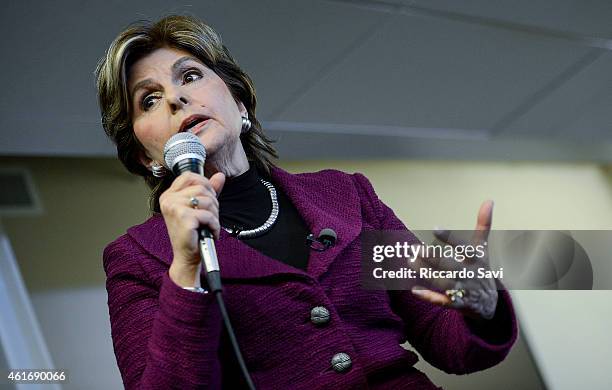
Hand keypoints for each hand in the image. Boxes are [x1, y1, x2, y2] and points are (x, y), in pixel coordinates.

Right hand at [160, 172, 224, 285]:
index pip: (189, 176)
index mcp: (169, 195)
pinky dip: (214, 225)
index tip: (207, 199)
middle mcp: (168, 200)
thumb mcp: (200, 207)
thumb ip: (209, 190)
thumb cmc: (191, 234)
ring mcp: (174, 208)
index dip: (204, 184)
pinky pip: (208, 215)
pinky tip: (208, 232)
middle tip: (208, 217)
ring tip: (207, 225)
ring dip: (214, 215)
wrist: (187, 256)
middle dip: (213, 203)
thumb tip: (219, 176)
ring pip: (207, 200)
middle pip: (202, 188)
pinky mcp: (184, 218)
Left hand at [410, 200, 498, 319]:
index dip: (451, 238)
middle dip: (432, 257)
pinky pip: (442, 301)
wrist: (490, 304)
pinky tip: (414, 290)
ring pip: (443, 282)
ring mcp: (464, 290)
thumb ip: (483, 225)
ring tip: (410, 261)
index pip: (464, 247)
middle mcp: (470, 274)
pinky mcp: (457, 305)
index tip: (435, 228)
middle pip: (450, 265)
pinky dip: (429, 297)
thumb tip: (489, 200)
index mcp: (477, 259)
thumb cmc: (481, 270)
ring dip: (426, 272)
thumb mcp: (482, 249)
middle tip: (415, 249)